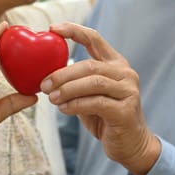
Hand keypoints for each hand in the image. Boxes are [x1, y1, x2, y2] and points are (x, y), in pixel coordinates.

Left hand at [41, 23, 159, 174]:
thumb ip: (75, 82)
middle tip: (43, 84)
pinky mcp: (126, 110)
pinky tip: (63, 109)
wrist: (130, 145)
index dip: (73, 30)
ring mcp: (128, 91)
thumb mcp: (89, 95)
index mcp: (115, 63)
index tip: (52, 29)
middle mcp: (125, 73)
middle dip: (63, 74)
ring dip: (67, 89)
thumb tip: (45, 75)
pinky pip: (96, 103)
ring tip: (51, 98)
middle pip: (90, 65)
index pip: (94, 38)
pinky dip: (76, 105)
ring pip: (93, 82)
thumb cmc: (105, 117)